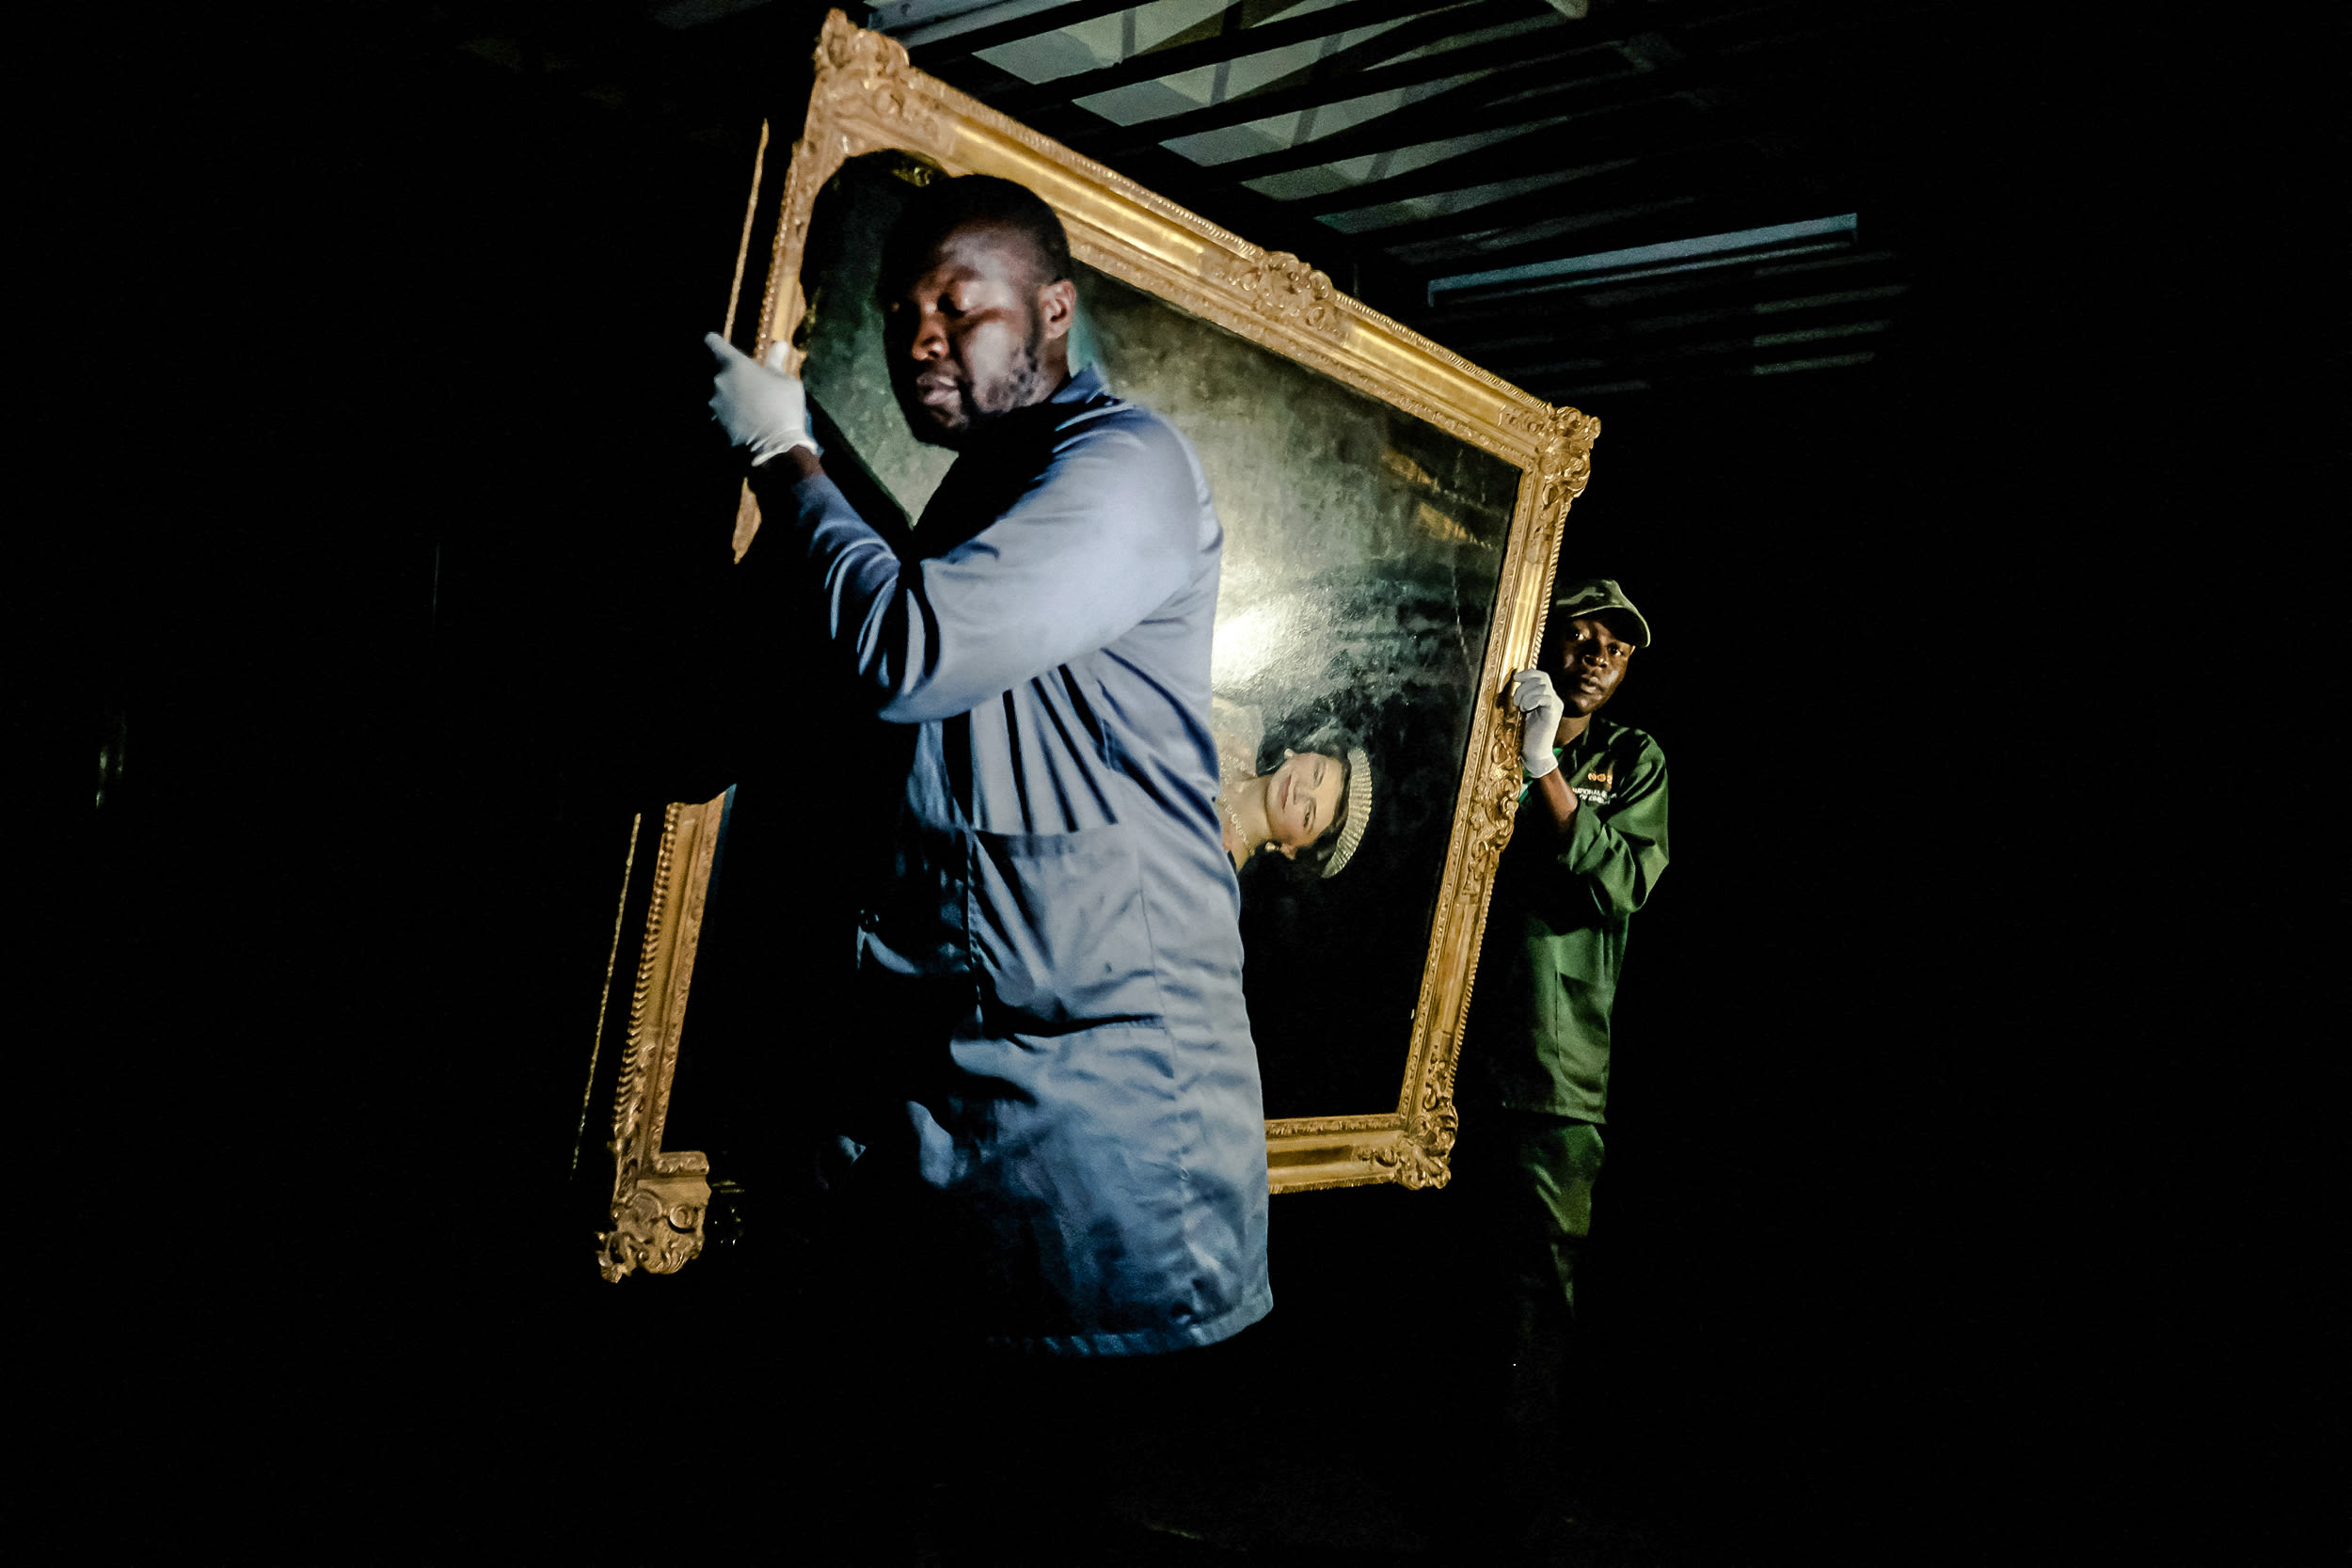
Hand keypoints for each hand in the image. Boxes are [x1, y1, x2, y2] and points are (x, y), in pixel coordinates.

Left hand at [705, 332, 816, 464]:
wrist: (776, 447)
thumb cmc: (784, 407)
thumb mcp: (786, 381)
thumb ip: (776, 362)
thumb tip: (780, 344)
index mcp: (735, 365)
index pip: (713, 342)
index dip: (716, 342)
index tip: (721, 345)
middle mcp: (719, 381)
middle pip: (721, 372)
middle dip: (734, 377)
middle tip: (754, 387)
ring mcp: (716, 404)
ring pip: (722, 394)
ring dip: (732, 397)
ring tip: (753, 408)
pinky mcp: (716, 423)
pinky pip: (723, 412)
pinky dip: (732, 415)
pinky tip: (748, 422)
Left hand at [1512, 667, 1563, 777]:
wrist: (1534, 753)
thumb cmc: (1526, 734)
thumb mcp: (1523, 711)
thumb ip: (1523, 697)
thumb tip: (1515, 681)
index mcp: (1546, 697)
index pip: (1541, 676)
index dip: (1529, 673)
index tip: (1515, 677)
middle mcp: (1553, 699)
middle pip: (1541, 679)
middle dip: (1524, 687)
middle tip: (1516, 702)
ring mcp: (1555, 706)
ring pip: (1542, 687)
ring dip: (1526, 695)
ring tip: (1521, 708)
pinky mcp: (1554, 713)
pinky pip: (1545, 697)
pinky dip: (1532, 701)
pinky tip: (1526, 710)